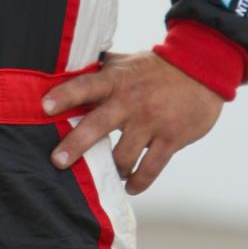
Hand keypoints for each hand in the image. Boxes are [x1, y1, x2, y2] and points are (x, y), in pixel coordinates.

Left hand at [42, 51, 223, 194]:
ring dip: (111, 170)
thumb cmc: (155, 68)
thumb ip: (100, 70)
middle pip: (98, 125)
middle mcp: (131, 101)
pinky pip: (150, 169)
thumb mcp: (126, 62)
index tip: (44, 107)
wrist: (202, 69)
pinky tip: (130, 186)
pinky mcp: (171, 139)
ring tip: (106, 176)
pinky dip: (138, 182)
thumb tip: (65, 69)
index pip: (86, 86)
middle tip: (58, 161)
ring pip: (123, 156)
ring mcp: (152, 122)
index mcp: (117, 80)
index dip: (65, 95)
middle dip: (76, 144)